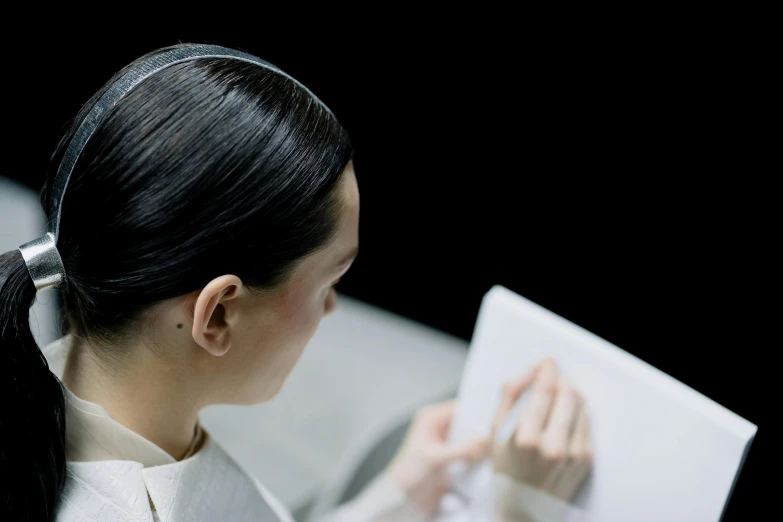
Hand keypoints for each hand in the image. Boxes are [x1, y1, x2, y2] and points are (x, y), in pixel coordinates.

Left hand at [386, 400, 488, 514]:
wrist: (402, 500)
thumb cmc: (408, 475)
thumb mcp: (436, 459)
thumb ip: (463, 449)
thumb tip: (486, 440)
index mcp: (430, 418)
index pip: (459, 409)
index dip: (477, 413)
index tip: (495, 419)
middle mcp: (439, 428)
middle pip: (467, 424)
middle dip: (481, 431)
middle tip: (498, 436)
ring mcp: (446, 444)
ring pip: (470, 439)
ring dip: (480, 445)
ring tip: (496, 448)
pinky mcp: (451, 459)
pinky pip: (470, 454)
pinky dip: (477, 457)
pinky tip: (488, 460)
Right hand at [491, 358, 592, 501]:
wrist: (524, 508)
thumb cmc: (507, 469)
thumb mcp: (496, 432)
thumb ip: (509, 396)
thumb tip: (529, 372)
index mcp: (526, 439)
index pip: (545, 391)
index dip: (547, 370)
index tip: (547, 362)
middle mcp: (553, 447)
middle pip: (567, 393)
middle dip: (560, 380)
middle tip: (551, 378)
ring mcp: (574, 454)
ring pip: (581, 404)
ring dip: (570, 394)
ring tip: (555, 399)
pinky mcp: (586, 459)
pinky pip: (586, 421)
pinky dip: (576, 413)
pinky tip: (562, 418)